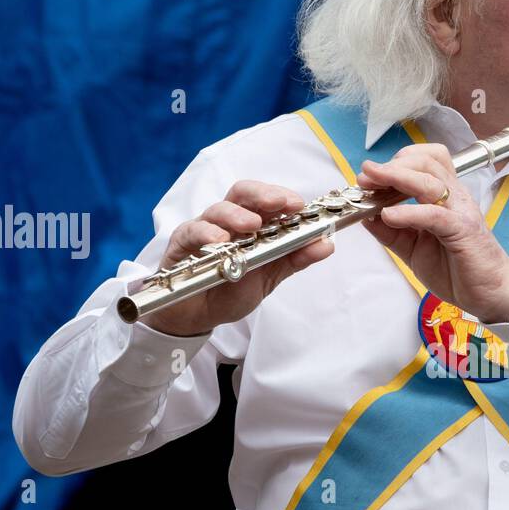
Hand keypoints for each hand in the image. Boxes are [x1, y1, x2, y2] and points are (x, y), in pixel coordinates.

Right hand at [140, 181, 334, 336]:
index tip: (299, 205)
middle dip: (262, 195)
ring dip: (236, 215)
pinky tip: (218, 241)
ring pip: (218, 210)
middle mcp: (228, 221)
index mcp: (251, 224)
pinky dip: (206, 233)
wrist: (198, 315)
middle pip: (242, 194)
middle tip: (279, 203)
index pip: (266, 199)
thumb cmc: (231, 289)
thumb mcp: (269, 276)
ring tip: (251, 225)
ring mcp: (204, 229)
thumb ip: (294, 259)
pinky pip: (192, 231)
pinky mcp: (181, 243)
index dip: (282, 197)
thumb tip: (327, 244)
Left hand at [356, 143, 508, 323]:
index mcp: (446, 197)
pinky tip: (388, 216)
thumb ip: (391, 232)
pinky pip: (433, 214)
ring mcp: (461, 211)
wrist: (490, 293)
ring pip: (429, 180)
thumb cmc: (457, 269)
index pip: (424, 161)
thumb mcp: (414, 249)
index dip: (395, 162)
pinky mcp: (463, 230)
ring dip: (396, 178)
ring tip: (370, 185)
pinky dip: (408, 212)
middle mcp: (455, 197)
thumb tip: (365, 216)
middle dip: (391, 165)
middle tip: (365, 175)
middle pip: (426, 162)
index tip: (369, 175)